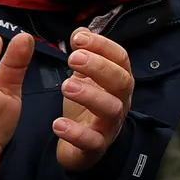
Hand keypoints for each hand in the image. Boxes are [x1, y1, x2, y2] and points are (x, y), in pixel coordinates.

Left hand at [54, 30, 134, 171]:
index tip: (78, 38)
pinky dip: (76, 133)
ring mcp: (110, 125)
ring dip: (90, 95)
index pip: (121, 59)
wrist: (82, 148)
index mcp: (118, 81)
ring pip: (111, 109)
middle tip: (73, 58)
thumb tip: (81, 31)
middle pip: (121, 81)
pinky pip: (92, 141)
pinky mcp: (97, 147)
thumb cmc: (86, 108)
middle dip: (99, 67)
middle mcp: (120, 101)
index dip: (103, 46)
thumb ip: (83, 55)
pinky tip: (58, 124)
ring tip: (66, 86)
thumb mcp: (84, 78)